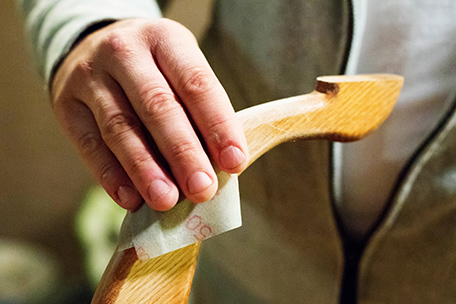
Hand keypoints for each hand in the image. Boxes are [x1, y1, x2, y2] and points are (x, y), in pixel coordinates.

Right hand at [51, 18, 247, 210]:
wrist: (95, 48)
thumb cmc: (153, 70)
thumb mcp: (178, 70)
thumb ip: (197, 111)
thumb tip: (218, 168)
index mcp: (165, 39)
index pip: (196, 84)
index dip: (218, 125)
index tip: (234, 163)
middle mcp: (125, 52)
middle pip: (157, 106)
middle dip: (183, 152)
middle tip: (202, 189)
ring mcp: (90, 76)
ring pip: (120, 128)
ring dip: (145, 170)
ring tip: (166, 200)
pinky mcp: (67, 104)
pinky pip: (90, 145)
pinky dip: (111, 176)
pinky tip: (131, 199)